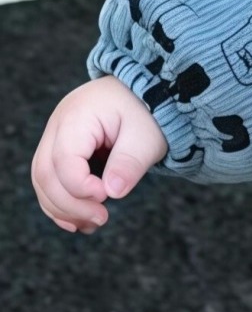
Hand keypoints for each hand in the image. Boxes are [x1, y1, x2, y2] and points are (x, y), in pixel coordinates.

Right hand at [30, 76, 167, 232]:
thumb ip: (130, 163)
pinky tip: (78, 220)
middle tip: (99, 220)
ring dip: (61, 207)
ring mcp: (56, 135)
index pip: (64, 161)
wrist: (149, 86)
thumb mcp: (148, 135)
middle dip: (68, 204)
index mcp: (78, 116)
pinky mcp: (61, 146)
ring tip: (90, 225)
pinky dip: (61, 200)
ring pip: (42, 179)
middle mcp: (58, 124)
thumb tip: (112, 194)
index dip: (80, 187)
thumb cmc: (150, 108)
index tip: (107, 198)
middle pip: (45, 173)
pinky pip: (51, 178)